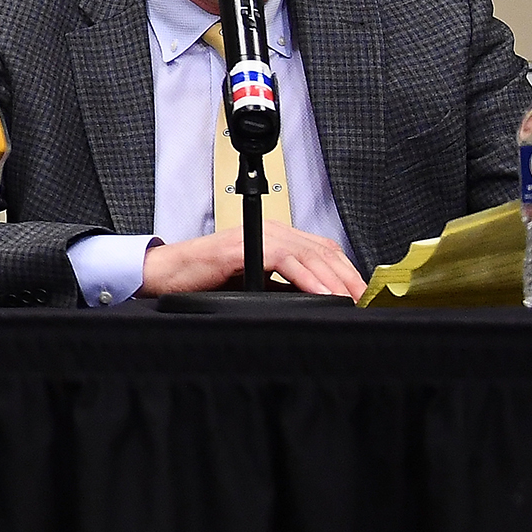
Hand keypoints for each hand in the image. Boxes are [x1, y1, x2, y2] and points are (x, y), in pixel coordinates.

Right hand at [139, 222, 367, 300]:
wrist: (166, 275)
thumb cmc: (204, 279)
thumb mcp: (255, 284)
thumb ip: (283, 286)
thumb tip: (316, 301)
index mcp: (275, 236)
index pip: (322, 249)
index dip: (346, 271)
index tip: (362, 294)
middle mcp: (270, 230)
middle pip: (322, 249)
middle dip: (348, 276)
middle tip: (365, 299)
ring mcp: (256, 236)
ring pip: (308, 253)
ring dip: (333, 279)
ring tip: (349, 299)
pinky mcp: (243, 248)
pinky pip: (284, 260)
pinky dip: (306, 278)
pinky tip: (321, 293)